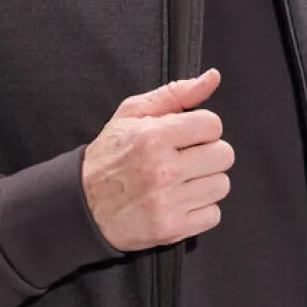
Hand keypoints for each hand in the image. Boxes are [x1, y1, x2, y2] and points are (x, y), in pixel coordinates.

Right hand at [81, 67, 234, 251]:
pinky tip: (179, 201)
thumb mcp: (132, 114)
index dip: (202, 129)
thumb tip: (212, 78)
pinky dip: (200, 209)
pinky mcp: (171, 228)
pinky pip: (213, 215)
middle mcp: (162, 169)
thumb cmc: (109, 156)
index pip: (212, 125)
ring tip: (181, 181)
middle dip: (208, 154)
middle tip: (186, 159)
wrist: (82, 205)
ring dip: (205, 182)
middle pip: (223, 155)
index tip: (188, 137)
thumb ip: (175, 94)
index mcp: (153, 137)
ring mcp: (167, 201)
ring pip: (221, 185)